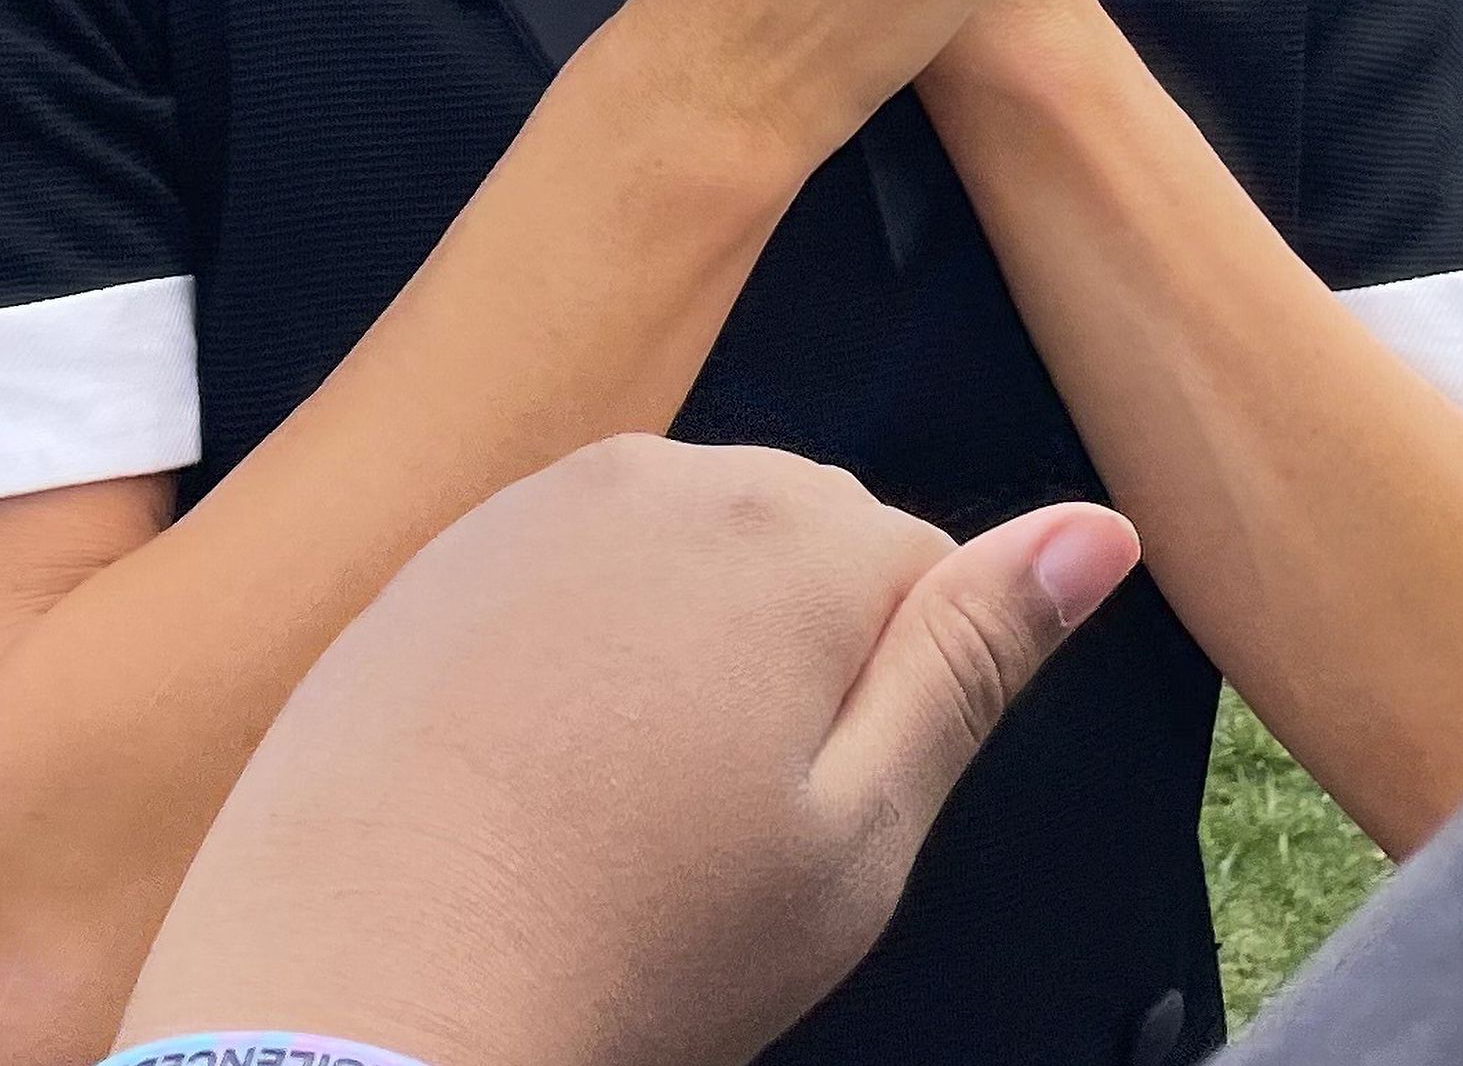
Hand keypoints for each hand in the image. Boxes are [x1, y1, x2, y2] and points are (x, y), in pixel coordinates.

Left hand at [120, 437, 1141, 1065]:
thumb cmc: (635, 944)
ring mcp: (535, 504)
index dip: (886, 715)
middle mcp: (665, 471)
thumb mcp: (858, 835)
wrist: (361, 992)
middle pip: (800, 548)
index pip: (925, 579)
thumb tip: (1101, 524)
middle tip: (711, 828)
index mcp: (796, 530)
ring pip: (681, 563)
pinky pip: (565, 581)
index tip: (803, 817)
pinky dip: (571, 663)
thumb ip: (976, 657)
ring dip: (680, 658)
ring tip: (617, 815)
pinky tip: (534, 784)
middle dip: (788, 663)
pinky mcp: (440, 555)